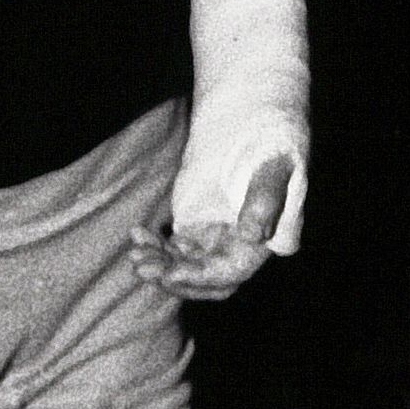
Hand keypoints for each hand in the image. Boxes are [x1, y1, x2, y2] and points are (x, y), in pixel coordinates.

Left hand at [129, 152, 299, 300]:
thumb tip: (253, 234)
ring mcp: (216, 241)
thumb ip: (267, 197)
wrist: (252, 129)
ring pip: (184, 265)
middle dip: (172, 276)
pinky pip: (174, 248)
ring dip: (159, 264)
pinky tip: (138, 235)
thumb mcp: (274, 166)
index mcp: (262, 242)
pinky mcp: (197, 230)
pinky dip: (155, 247)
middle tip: (143, 268)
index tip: (171, 273)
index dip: (200, 276)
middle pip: (203, 278)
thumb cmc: (270, 147)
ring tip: (134, 256)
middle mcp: (238, 250)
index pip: (230, 272)